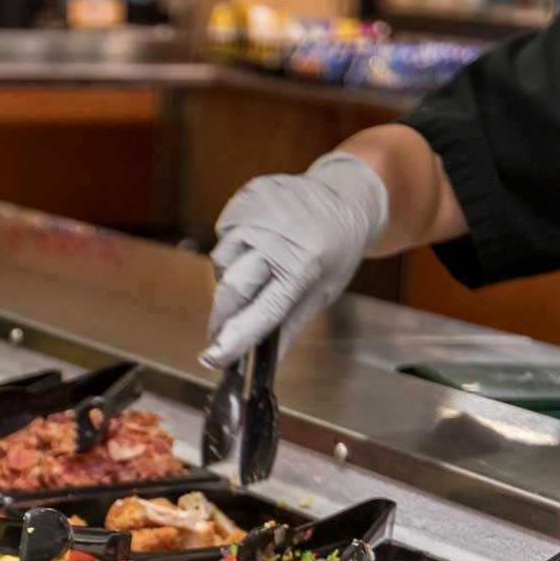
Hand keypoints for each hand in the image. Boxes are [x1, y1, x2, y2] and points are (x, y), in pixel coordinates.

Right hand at [200, 152, 389, 369]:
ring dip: (230, 277)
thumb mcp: (323, 293)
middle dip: (223, 315)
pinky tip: (256, 244)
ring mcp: (259, 212)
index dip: (234, 338)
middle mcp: (278, 237)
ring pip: (222, 261)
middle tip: (222, 331)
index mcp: (304, 267)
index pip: (262, 312)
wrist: (345, 198)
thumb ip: (289, 329)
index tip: (214, 355)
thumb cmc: (338, 249)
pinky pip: (224, 233)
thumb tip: (262, 364)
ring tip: (257, 272)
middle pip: (231, 287)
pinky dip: (234, 247)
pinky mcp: (246, 196)